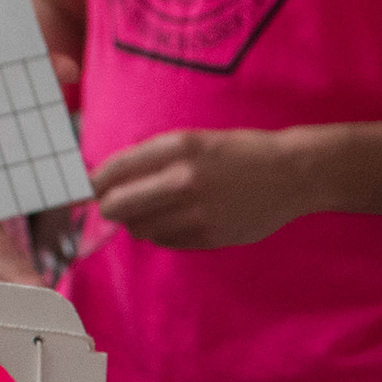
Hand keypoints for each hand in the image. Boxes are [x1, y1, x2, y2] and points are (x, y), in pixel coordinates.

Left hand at [91, 126, 320, 249]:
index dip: (94, 182)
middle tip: (112, 204)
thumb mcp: (195, 140)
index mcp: (178, 148)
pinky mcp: (207, 237)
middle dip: (109, 206)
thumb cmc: (240, 153)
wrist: (292, 175)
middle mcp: (182, 179)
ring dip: (137, 221)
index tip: (90, 187)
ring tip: (156, 209)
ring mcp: (195, 212)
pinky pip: (163, 241)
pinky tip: (178, 220)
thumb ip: (153, 158)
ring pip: (138, 228)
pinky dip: (161, 233)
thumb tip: (106, 180)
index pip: (113, 171)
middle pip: (116, 205)